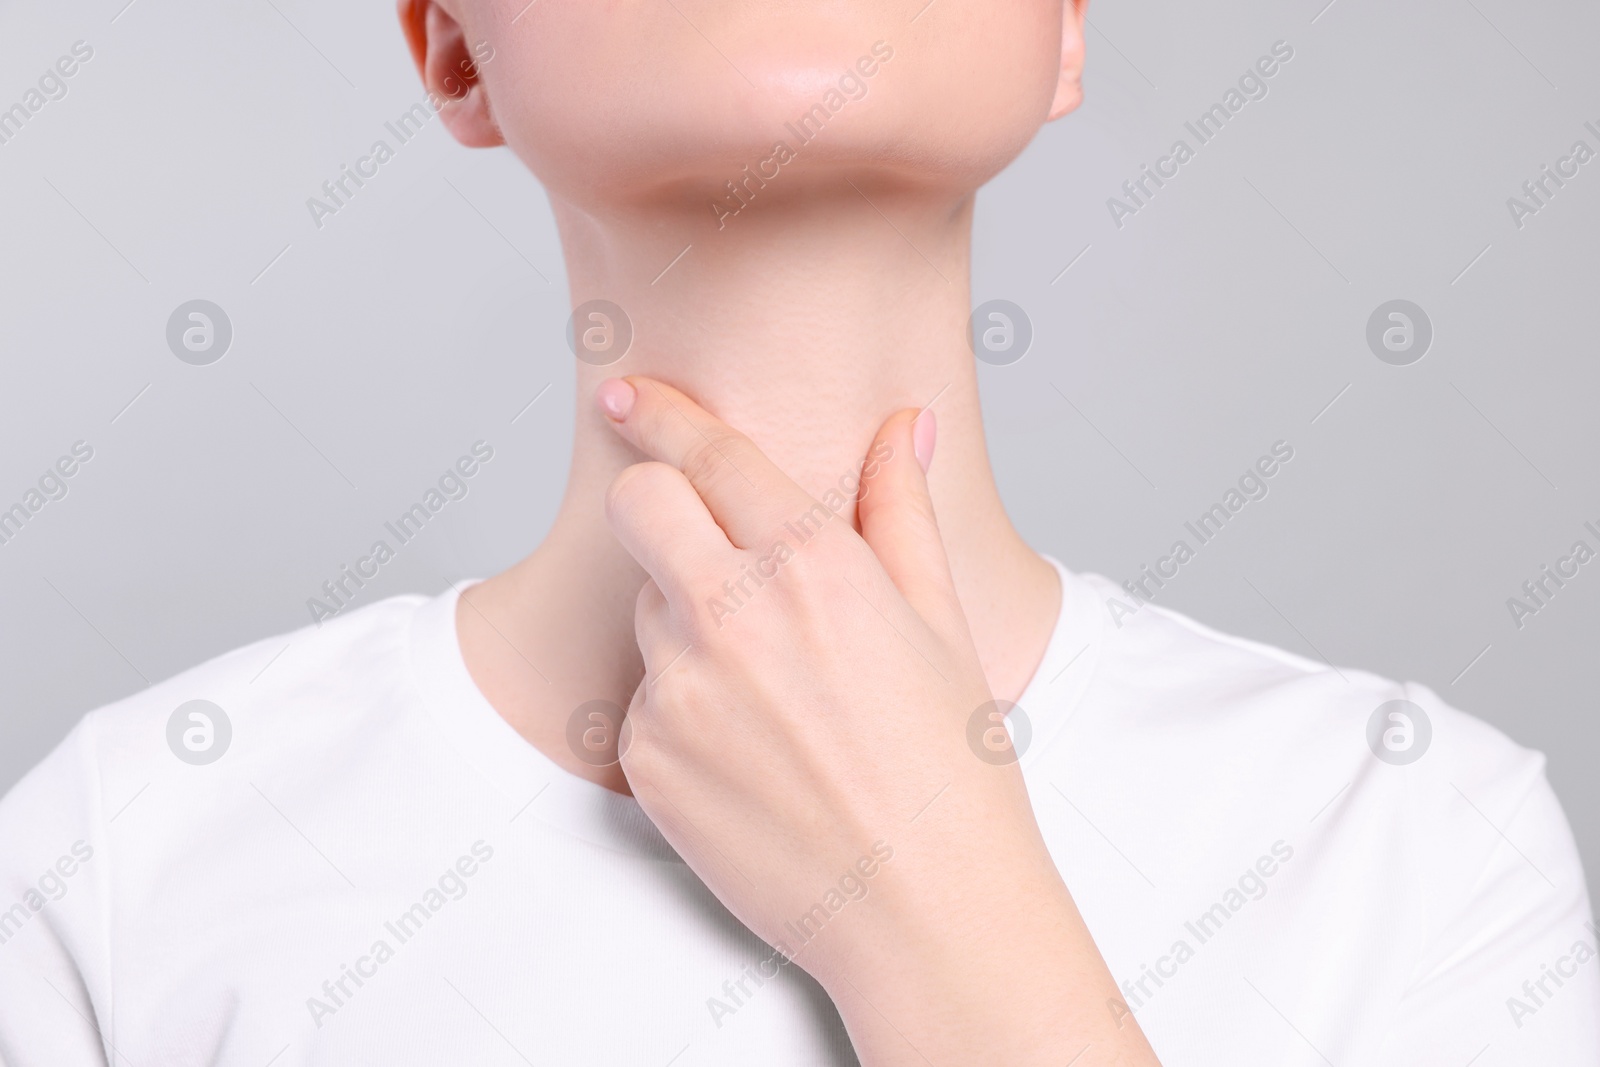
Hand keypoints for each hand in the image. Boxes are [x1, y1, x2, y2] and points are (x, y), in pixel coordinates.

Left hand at [597, 376, 1159, 1065]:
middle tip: (694, 537)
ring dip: (687, 622)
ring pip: (646, 610)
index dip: (660, 411)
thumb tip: (903, 425)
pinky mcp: (648, 761)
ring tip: (772, 692)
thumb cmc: (950, 770)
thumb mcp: (942, 624)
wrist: (926, 913)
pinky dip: (683, 709)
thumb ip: (902, 511)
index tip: (629, 393)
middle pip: (637, 506)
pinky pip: (644, 700)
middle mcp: (733, 616)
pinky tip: (752, 753)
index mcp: (813, 567)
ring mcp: (681, 691)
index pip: (707, 454)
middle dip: (654, 500)